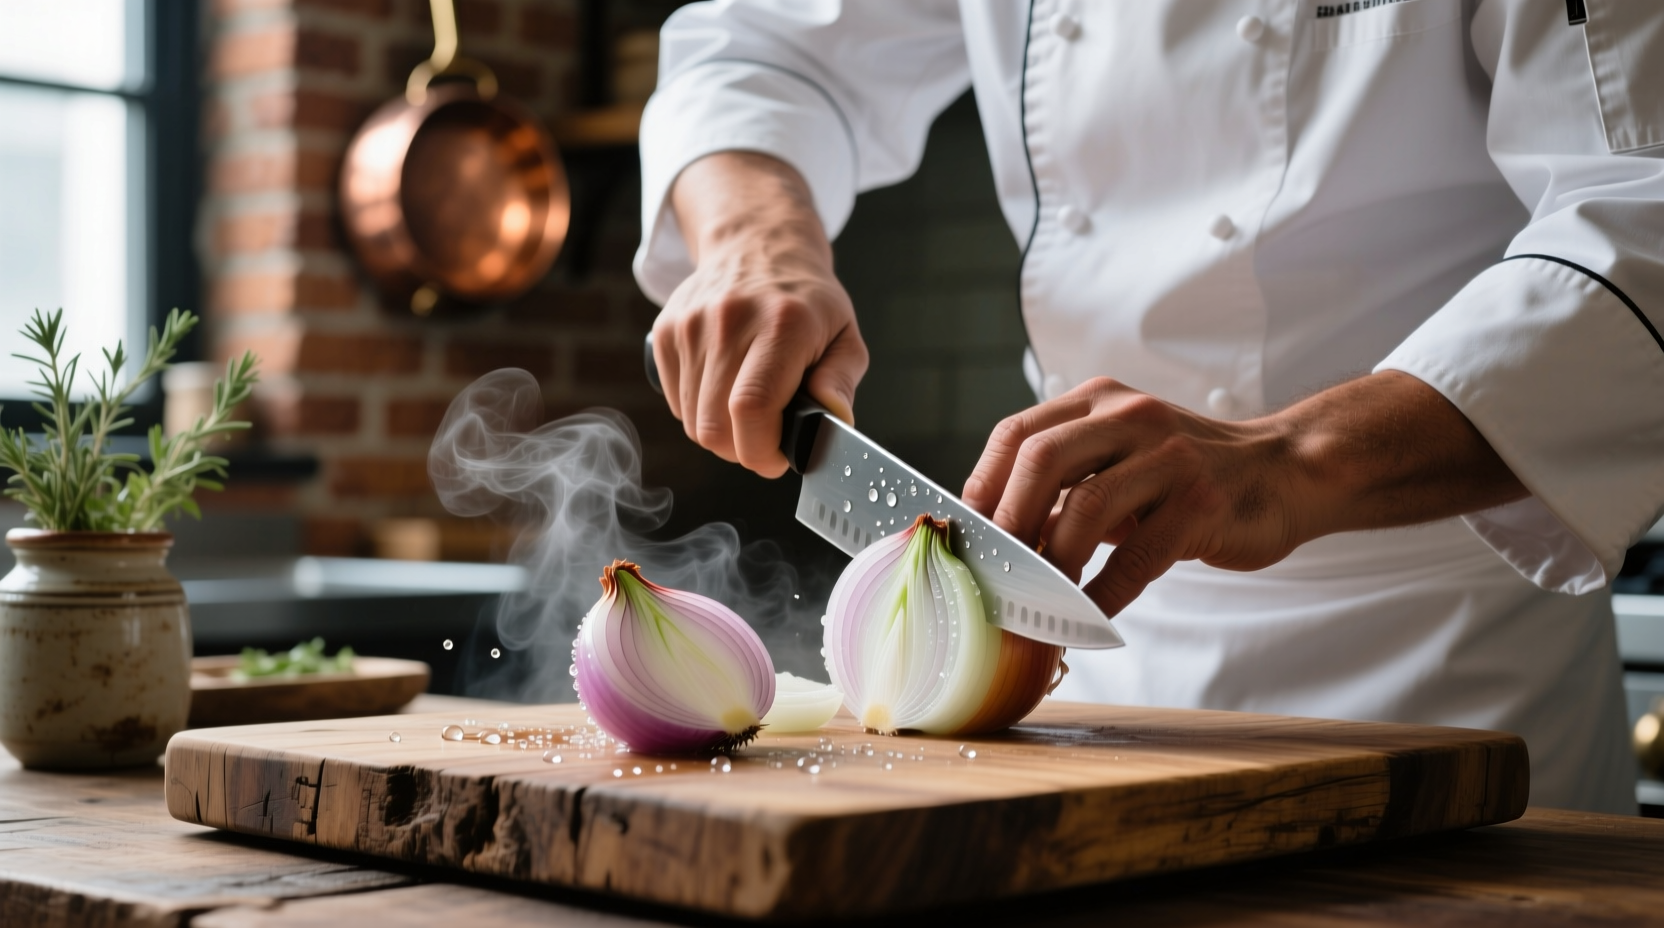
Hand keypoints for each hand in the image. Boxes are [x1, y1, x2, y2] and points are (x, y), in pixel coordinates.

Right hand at [652, 153, 867, 476]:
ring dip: (721, 431)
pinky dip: (699, 409)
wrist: (757, 246)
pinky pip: (675, 401)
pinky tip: (724, 387)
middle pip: (714, 426)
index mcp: (781, 324)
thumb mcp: (844, 336)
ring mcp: (690, 326)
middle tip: (766, 438)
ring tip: (749, 408)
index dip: (760, 451)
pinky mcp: (665, 332)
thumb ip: (841, 381)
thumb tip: (831, 418)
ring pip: (692, 421)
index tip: (776, 458)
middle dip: (742, 451)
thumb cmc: (806, 301)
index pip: (752, 408)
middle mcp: (729, 322)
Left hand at [961, 373, 1526, 616]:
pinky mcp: (1202, 504)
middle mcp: (1131, 418)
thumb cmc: (1183, 475)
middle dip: (1009, 524)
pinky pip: (1138, 555)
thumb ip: (1064, 478)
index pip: (1018, 434)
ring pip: (1087, 508)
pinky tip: (1089, 615)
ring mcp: (1170, 459)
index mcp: (1099, 402)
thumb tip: (991, 529)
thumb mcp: (1118, 456)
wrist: (1282, 473)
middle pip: (1041, 461)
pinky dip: (1104, 592)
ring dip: (1052, 565)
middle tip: (997, 572)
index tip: (971, 536)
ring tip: (1038, 601)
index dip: (984, 486)